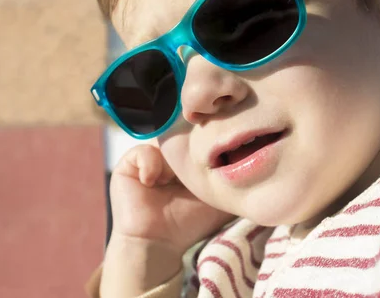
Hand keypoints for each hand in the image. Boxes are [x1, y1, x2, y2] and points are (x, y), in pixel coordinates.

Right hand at [109, 144, 235, 254]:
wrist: (162, 243)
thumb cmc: (192, 222)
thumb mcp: (216, 193)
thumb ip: (230, 174)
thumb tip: (251, 156)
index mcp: (186, 161)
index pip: (196, 138)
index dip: (203, 140)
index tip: (211, 146)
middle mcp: (167, 156)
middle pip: (179, 136)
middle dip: (188, 146)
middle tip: (195, 158)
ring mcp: (147, 158)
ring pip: (163, 142)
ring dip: (170, 161)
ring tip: (172, 181)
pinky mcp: (128, 165)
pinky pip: (141, 151)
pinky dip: (150, 165)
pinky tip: (153, 183)